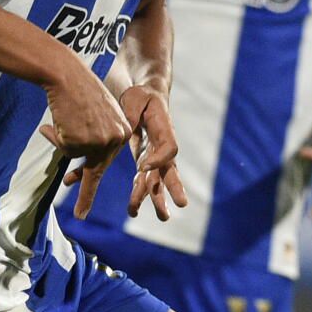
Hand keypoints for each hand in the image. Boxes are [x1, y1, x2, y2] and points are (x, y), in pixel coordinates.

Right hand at [36, 57, 131, 217]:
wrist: (66, 74)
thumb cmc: (75, 91)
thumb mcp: (93, 115)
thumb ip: (91, 137)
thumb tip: (75, 158)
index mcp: (122, 131)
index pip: (107, 163)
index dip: (93, 186)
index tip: (88, 210)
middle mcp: (117, 139)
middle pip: (94, 169)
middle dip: (85, 193)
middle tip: (81, 215)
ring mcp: (103, 141)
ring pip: (74, 155)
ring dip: (63, 140)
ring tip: (65, 118)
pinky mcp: (88, 141)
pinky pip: (65, 149)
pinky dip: (59, 137)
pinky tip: (63, 119)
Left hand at [117, 84, 187, 220]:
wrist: (145, 95)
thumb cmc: (141, 95)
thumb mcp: (136, 98)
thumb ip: (132, 114)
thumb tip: (129, 128)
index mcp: (164, 129)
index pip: (169, 148)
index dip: (159, 159)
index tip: (143, 167)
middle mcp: (163, 146)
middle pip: (170, 170)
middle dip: (174, 187)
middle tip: (181, 203)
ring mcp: (155, 156)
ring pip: (158, 180)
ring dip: (157, 199)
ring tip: (162, 217)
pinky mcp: (145, 161)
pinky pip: (143, 180)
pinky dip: (138, 194)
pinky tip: (132, 211)